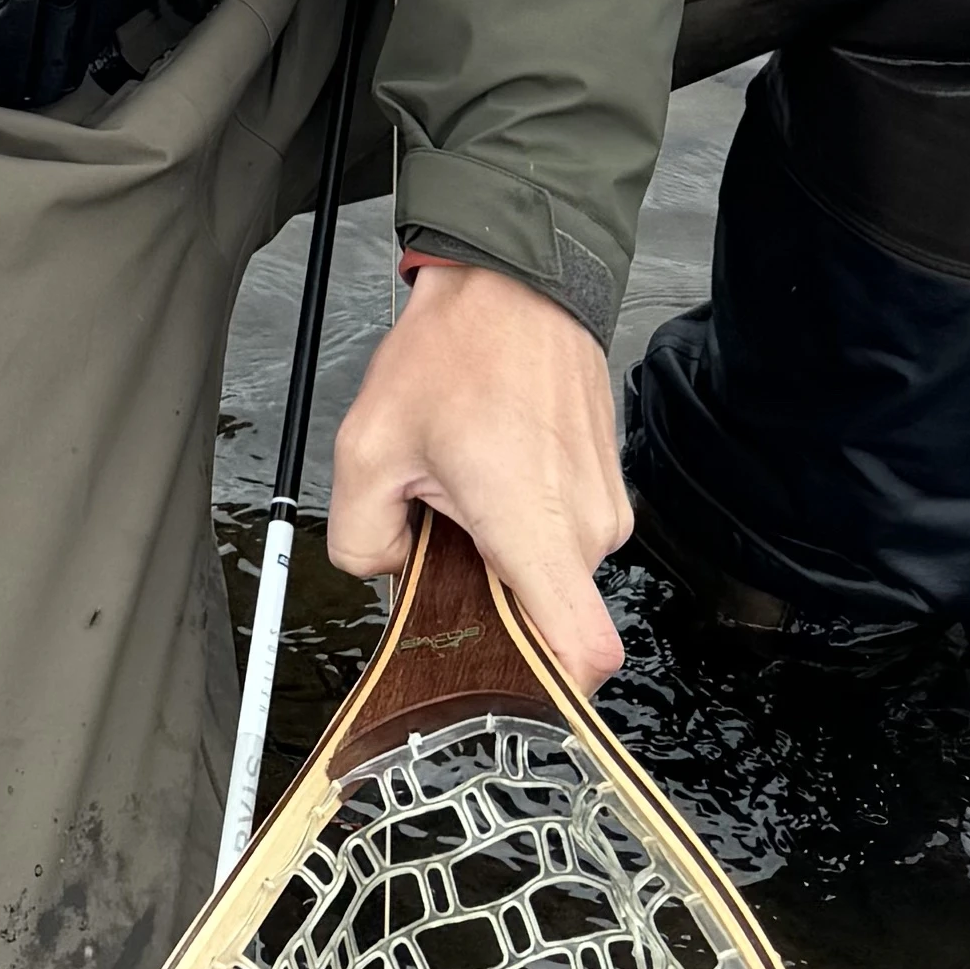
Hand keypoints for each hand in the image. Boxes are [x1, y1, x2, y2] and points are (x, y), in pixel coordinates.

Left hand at [324, 257, 630, 688]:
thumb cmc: (455, 351)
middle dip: (492, 595)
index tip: (504, 682)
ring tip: (468, 484)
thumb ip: (361, 542)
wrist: (513, 279)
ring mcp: (606, 506)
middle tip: (447, 533)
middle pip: (544, 615)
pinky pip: (566, 535)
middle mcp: (585, 526)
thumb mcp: (367, 448)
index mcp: (533, 526)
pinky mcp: (608, 486)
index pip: (581, 653)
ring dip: (507, 551)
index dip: (548, 689)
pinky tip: (493, 469)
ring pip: (553, 573)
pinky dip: (526, 521)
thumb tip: (390, 576)